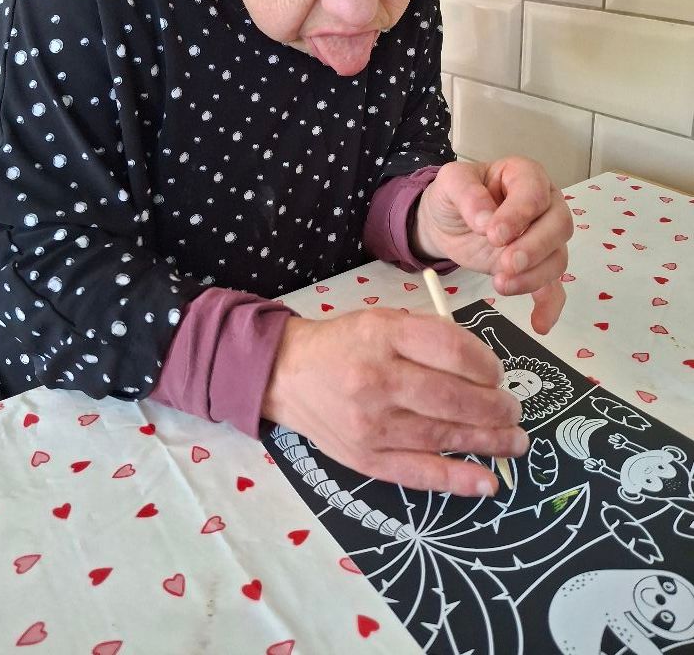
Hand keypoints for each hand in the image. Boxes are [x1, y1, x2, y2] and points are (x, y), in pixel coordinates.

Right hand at [262, 309, 526, 494]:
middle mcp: (376, 380)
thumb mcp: (384, 321)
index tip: (497, 374)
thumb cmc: (346, 344)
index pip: (451, 350)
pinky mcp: (365, 459)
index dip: (485, 365)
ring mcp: (370, 425)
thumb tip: (485, 371)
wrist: (288, 375)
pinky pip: (418, 473)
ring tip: (514, 441)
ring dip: (488, 442)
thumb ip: (430, 338)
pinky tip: (487, 481)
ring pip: (442, 436)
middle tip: (513, 411)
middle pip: (451, 398)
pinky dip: (457, 479)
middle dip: (495, 407)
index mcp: (382, 336)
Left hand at [412, 158, 572, 334]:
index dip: (519, 214)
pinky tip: (540, 323)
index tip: (494, 234)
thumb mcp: (450, 182)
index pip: (534, 192)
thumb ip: (467, 193)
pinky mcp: (535, 267)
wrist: (446, 222)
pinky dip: (549, 306)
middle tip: (506, 263)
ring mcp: (543, 238)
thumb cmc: (453, 196)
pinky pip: (553, 288)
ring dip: (534, 276)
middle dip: (533, 248)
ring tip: (500, 284)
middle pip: (558, 225)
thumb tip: (485, 219)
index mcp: (524, 176)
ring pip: (557, 257)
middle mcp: (543, 205)